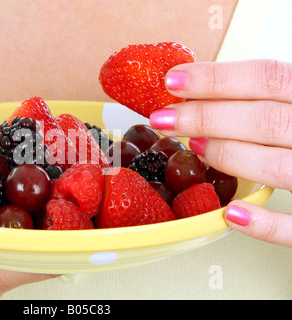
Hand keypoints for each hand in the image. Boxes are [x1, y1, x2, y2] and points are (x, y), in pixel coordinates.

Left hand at [149, 59, 291, 246]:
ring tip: (193, 147)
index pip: (268, 78)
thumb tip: (207, 90)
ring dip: (228, 156)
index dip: (216, 79)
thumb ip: (273, 97)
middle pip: (265, 120)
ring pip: (278, 167)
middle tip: (165, 117)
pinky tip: (232, 214)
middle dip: (206, 117)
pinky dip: (266, 222)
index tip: (172, 80)